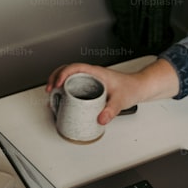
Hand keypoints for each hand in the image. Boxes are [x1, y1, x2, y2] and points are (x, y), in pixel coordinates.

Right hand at [46, 59, 179, 124]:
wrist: (139, 87)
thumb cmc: (131, 88)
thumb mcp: (121, 100)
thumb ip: (111, 110)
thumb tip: (100, 119)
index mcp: (97, 73)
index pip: (75, 67)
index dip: (63, 74)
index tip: (57, 84)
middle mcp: (92, 74)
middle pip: (67, 69)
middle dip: (54, 77)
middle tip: (49, 89)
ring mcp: (90, 79)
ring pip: (69, 76)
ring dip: (57, 82)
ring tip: (51, 93)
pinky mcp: (91, 86)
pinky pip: (74, 84)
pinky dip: (64, 89)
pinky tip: (61, 98)